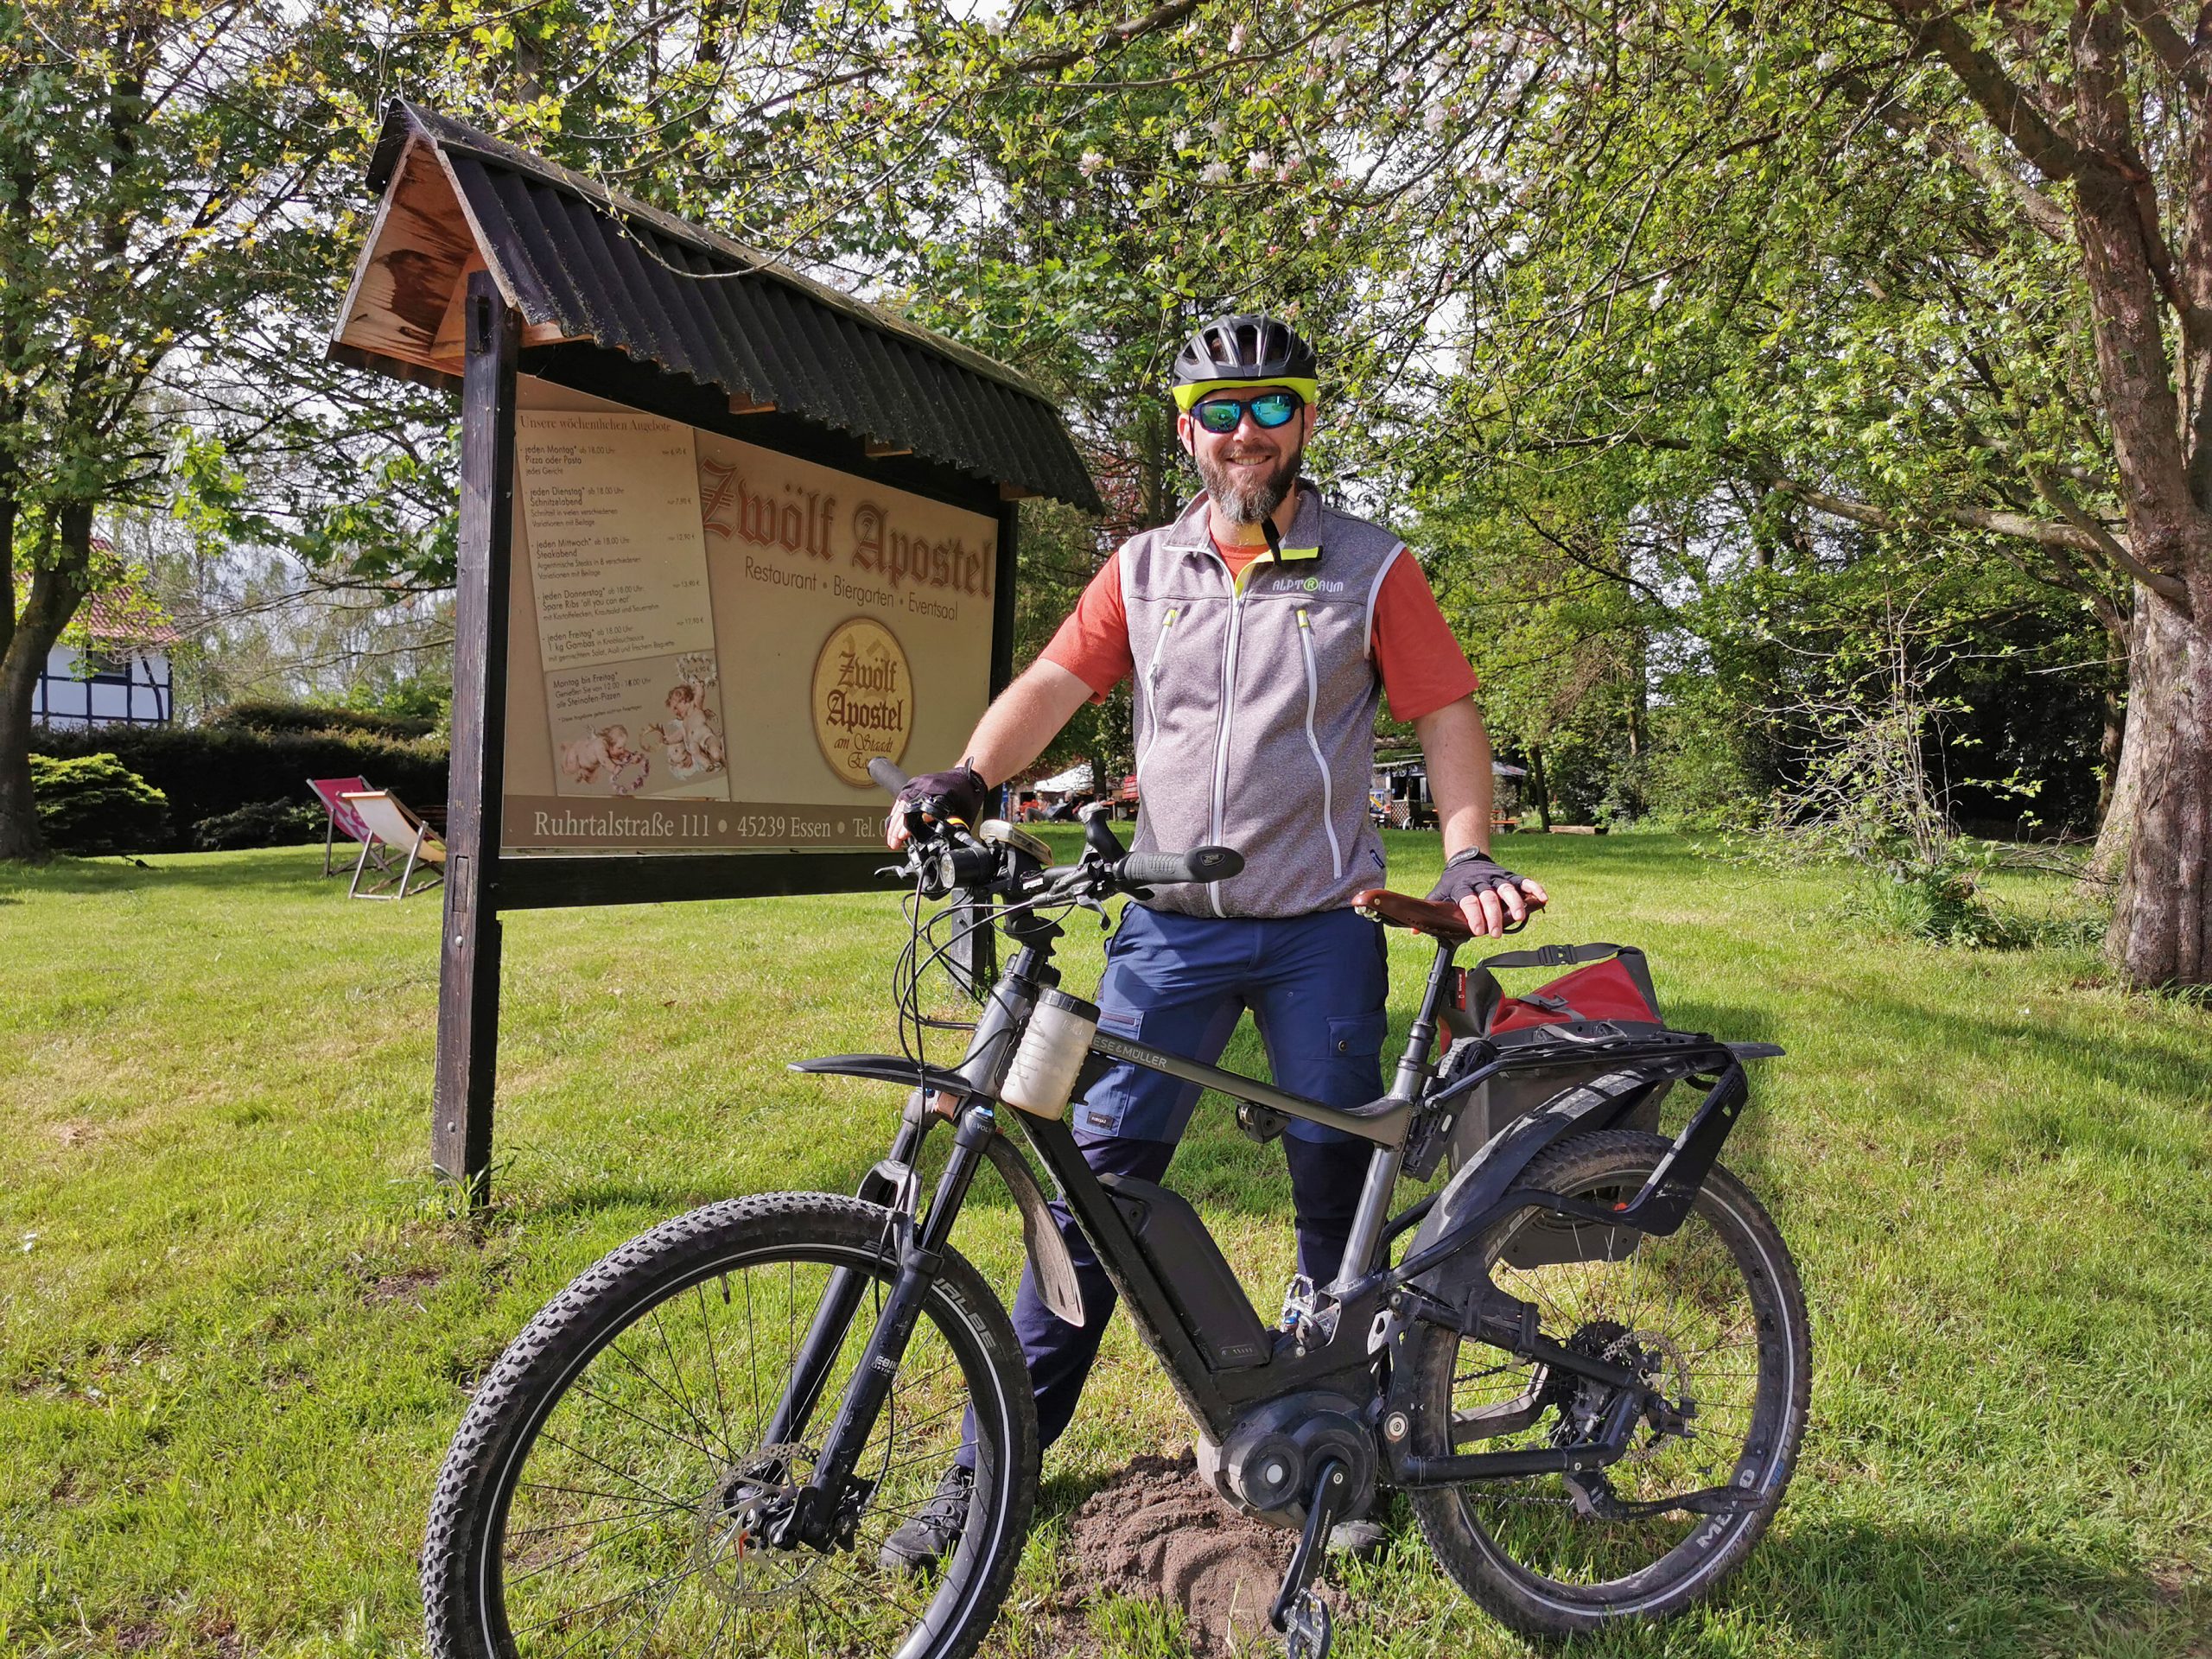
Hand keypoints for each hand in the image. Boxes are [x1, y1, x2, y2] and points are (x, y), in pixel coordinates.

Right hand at [883, 763, 985, 848]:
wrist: (969, 776)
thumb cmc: (968, 795)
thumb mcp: (962, 815)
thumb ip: (948, 826)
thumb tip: (935, 838)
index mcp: (937, 793)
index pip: (914, 811)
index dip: (906, 826)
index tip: (901, 838)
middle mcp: (925, 785)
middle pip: (903, 808)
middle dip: (896, 828)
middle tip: (894, 843)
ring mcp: (919, 782)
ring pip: (900, 803)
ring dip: (894, 822)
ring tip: (892, 837)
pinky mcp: (916, 783)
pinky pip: (901, 798)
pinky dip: (897, 812)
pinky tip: (894, 822)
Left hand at [1428, 848, 1548, 937]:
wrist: (1466, 857)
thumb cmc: (1454, 881)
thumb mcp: (1441, 892)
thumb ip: (1433, 909)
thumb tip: (1415, 931)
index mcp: (1462, 886)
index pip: (1468, 901)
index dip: (1473, 915)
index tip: (1477, 930)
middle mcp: (1480, 881)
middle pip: (1488, 897)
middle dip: (1493, 916)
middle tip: (1496, 933)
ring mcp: (1496, 877)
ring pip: (1507, 889)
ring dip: (1515, 903)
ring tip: (1519, 917)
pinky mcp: (1509, 875)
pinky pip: (1523, 881)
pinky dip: (1533, 888)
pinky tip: (1543, 898)